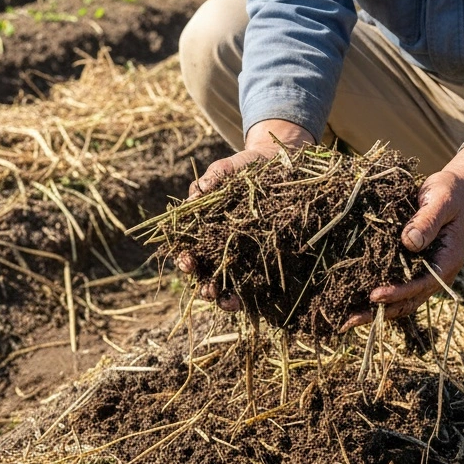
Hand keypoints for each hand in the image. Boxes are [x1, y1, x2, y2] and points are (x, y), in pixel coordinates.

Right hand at [178, 118, 314, 311]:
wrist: (276, 162)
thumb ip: (209, 181)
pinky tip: (251, 299)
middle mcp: (221, 243)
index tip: (187, 261)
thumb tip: (193, 198)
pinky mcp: (265, 254)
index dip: (186, 259)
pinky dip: (251, 290)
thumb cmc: (244, 167)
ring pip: (230, 280)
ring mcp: (244, 251)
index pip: (190, 250)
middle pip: (208, 271)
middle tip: (206, 289)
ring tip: (225, 300)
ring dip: (224, 295)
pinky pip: (257, 277)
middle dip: (204, 284)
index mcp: (206, 227)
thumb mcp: (225, 170)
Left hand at [343, 143, 463, 328]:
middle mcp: (437, 272)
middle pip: (408, 301)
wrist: (457, 190)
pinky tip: (355, 297)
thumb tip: (410, 242)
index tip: (374, 295)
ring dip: (376, 310)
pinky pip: (397, 285)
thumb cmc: (449, 193)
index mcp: (448, 261)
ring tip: (347, 319)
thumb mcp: (441, 201)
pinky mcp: (415, 265)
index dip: (397, 292)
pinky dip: (380, 295)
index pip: (421, 285)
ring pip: (401, 299)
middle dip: (380, 312)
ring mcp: (426, 271)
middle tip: (349, 320)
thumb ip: (427, 221)